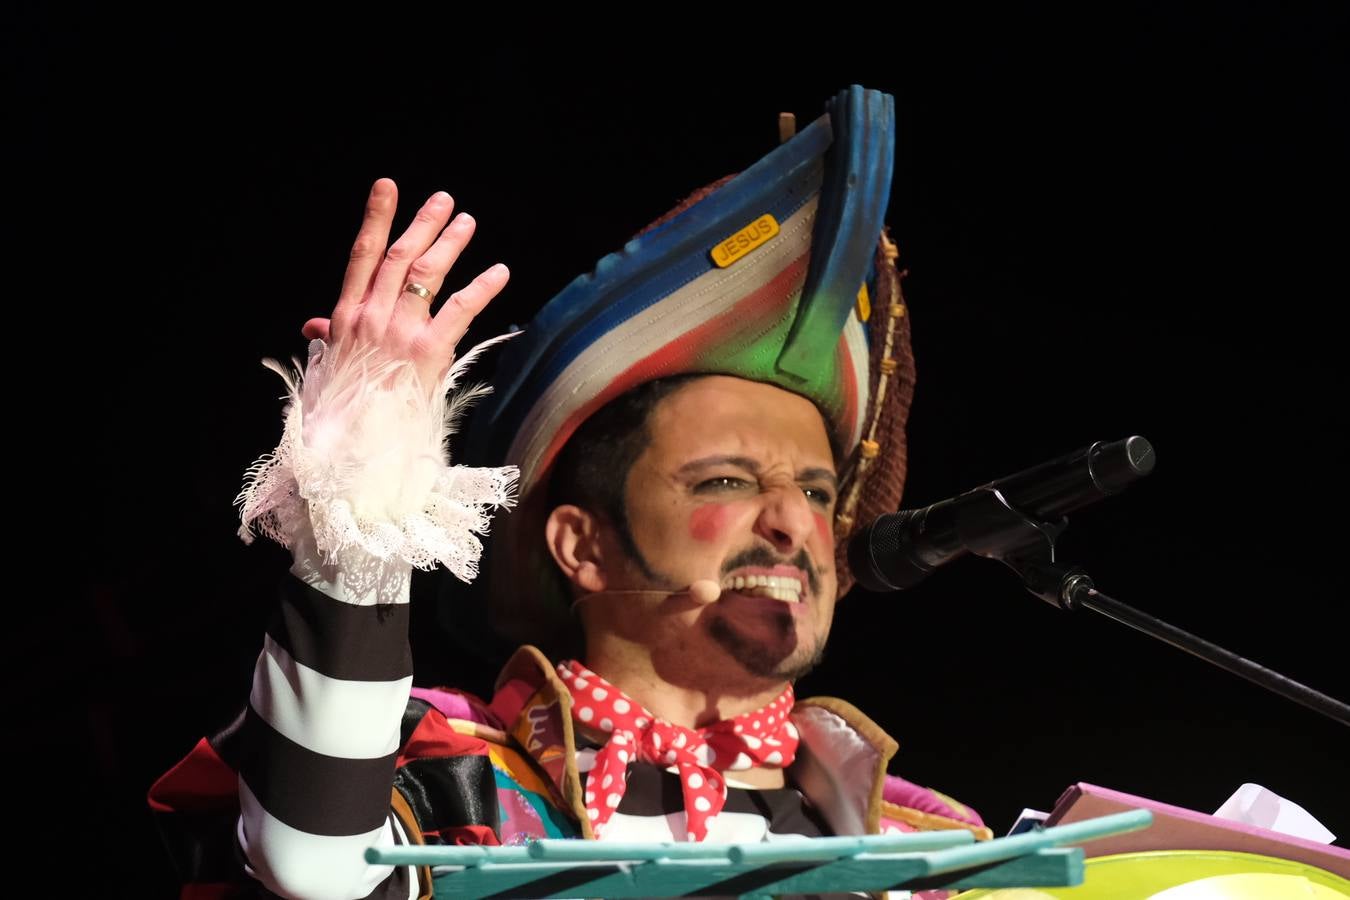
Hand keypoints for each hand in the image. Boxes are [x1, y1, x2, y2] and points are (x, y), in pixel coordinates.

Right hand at [300, 178, 508, 391]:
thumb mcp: (330, 365)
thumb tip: (314, 324)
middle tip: (443, 200)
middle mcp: (373, 316)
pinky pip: (460, 310)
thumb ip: (330, 337)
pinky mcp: (429, 351)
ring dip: (450, 244)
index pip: (362, 255)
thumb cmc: (346, 405)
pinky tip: (499, 271)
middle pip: (399, 257)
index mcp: (348, 316)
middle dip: (423, 224)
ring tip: (466, 222)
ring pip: (427, 274)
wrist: (357, 444)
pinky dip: (482, 287)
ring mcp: (400, 331)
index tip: (387, 187)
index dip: (376, 218)